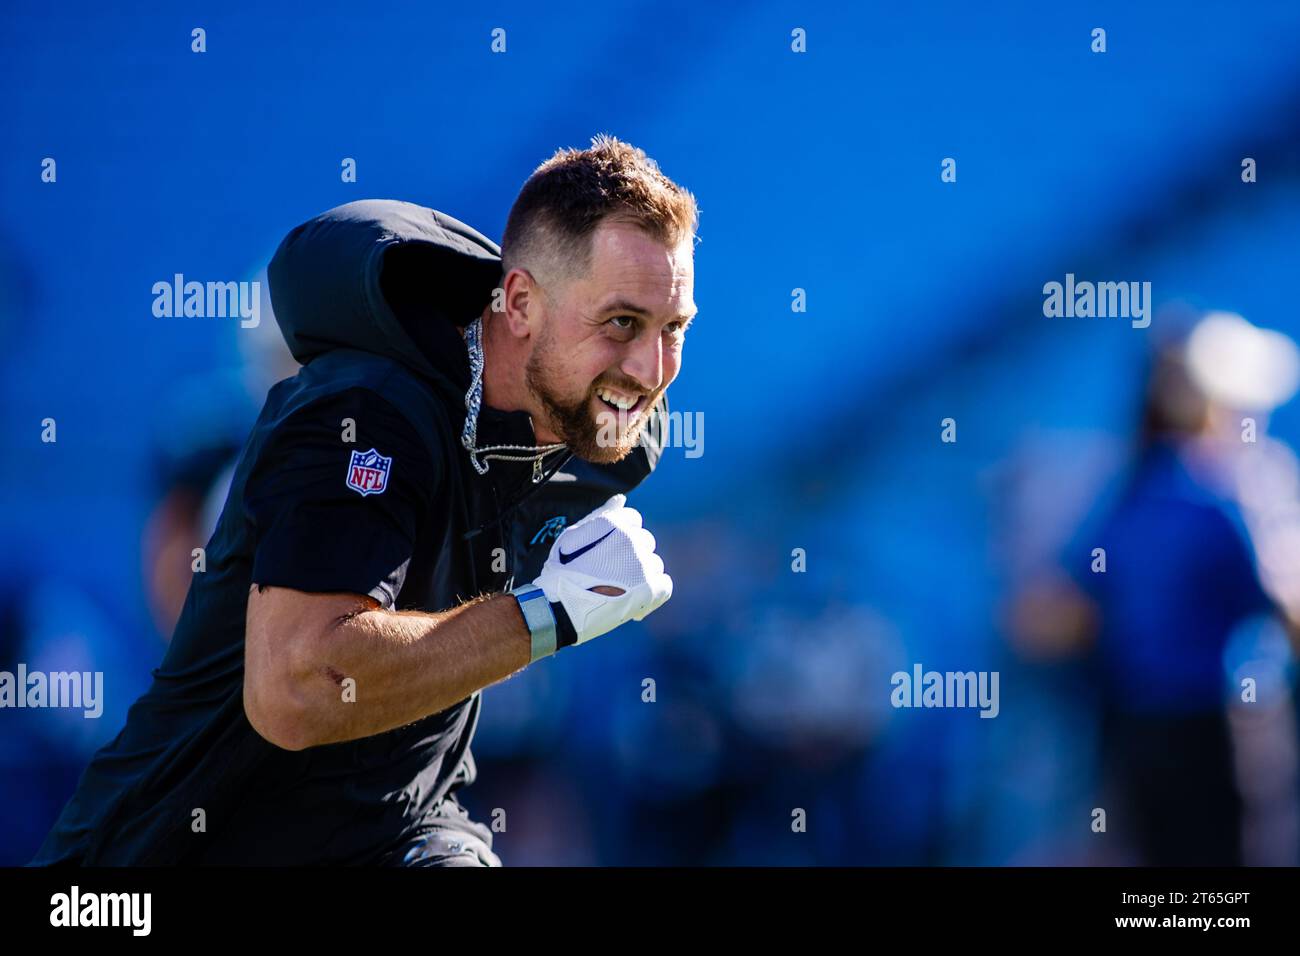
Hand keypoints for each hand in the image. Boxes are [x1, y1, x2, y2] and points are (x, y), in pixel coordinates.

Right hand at [532, 494, 672, 645]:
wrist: (559, 609)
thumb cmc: (562, 572)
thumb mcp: (572, 537)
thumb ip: (600, 516)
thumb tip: (621, 499)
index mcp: (615, 524)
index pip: (633, 519)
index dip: (621, 536)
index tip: (609, 552)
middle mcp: (632, 540)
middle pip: (644, 541)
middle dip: (630, 556)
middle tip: (610, 573)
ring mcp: (643, 565)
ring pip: (653, 564)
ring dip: (640, 575)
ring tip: (618, 590)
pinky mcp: (650, 590)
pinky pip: (664, 585)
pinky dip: (652, 593)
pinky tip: (634, 599)